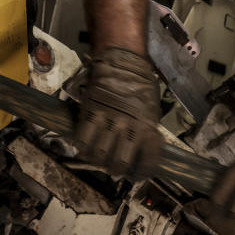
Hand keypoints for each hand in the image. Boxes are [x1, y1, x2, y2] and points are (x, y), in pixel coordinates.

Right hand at [74, 46, 163, 178]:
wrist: (123, 60)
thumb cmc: (140, 84)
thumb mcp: (152, 110)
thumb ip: (147, 132)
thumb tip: (141, 152)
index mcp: (149, 127)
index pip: (148, 161)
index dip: (142, 172)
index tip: (138, 174)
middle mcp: (129, 127)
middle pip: (119, 164)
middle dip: (116, 170)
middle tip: (114, 167)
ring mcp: (108, 120)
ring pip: (98, 155)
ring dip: (97, 161)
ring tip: (98, 158)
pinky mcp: (91, 111)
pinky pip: (82, 138)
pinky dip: (82, 146)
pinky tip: (85, 146)